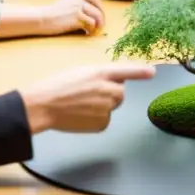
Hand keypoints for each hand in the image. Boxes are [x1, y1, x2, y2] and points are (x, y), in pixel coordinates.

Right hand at [20, 62, 156, 132]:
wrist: (42, 105)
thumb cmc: (58, 85)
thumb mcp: (81, 71)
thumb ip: (101, 74)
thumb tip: (116, 79)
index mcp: (102, 72)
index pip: (127, 71)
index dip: (141, 72)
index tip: (152, 72)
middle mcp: (108, 89)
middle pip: (120, 92)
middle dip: (111, 92)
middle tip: (89, 94)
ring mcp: (106, 107)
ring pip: (112, 106)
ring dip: (103, 105)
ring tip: (81, 104)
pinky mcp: (102, 123)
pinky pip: (105, 120)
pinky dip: (96, 119)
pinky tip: (80, 115)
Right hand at [40, 0, 105, 35]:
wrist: (42, 18)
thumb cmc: (55, 13)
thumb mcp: (69, 2)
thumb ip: (81, 3)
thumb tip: (99, 13)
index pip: (97, 2)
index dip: (101, 12)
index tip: (100, 20)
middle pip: (99, 10)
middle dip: (101, 20)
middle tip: (99, 29)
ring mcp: (78, 7)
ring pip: (97, 17)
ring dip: (97, 27)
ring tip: (93, 33)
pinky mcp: (77, 17)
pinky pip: (91, 24)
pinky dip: (91, 30)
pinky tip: (87, 34)